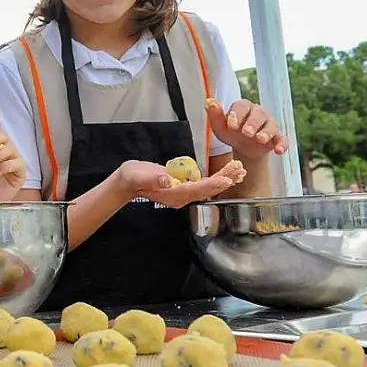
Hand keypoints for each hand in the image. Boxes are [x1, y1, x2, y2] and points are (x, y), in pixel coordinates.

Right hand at [115, 159, 246, 208]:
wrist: (127, 182)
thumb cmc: (132, 177)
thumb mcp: (137, 175)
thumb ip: (152, 178)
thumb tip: (167, 179)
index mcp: (171, 195)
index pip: (195, 190)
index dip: (211, 185)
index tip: (225, 179)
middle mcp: (180, 196)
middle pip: (206, 189)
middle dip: (223, 180)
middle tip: (239, 170)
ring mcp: (183, 193)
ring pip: (208, 187)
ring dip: (223, 178)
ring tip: (239, 170)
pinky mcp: (184, 187)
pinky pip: (204, 184)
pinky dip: (216, 178)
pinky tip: (226, 173)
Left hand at [206, 98, 287, 159]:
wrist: (244, 148)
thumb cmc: (231, 133)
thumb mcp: (220, 127)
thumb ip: (215, 115)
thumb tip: (209, 101)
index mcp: (243, 107)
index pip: (241, 107)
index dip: (236, 115)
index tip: (231, 126)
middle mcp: (258, 113)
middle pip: (257, 114)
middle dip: (252, 124)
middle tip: (246, 133)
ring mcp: (269, 124)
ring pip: (271, 125)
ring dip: (266, 132)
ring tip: (260, 139)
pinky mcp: (277, 137)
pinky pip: (282, 139)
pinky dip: (282, 144)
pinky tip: (279, 150)